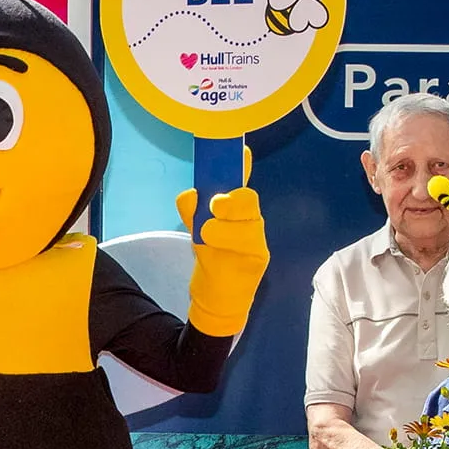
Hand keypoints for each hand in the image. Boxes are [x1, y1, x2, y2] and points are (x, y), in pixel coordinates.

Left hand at [175, 148, 268, 337]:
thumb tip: (190, 195)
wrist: (219, 295)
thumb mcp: (197, 230)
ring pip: (248, 224)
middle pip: (249, 201)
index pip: (241, 182)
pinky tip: (213, 246)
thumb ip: (192, 211)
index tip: (238, 152)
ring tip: (207, 232)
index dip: (241, 165)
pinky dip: (227, 242)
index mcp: (238, 209)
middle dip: (232, 199)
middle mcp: (252, 220)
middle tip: (215, 204)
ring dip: (224, 226)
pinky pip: (247, 246)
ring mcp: (258, 240)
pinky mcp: (258, 260)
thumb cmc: (212, 257)